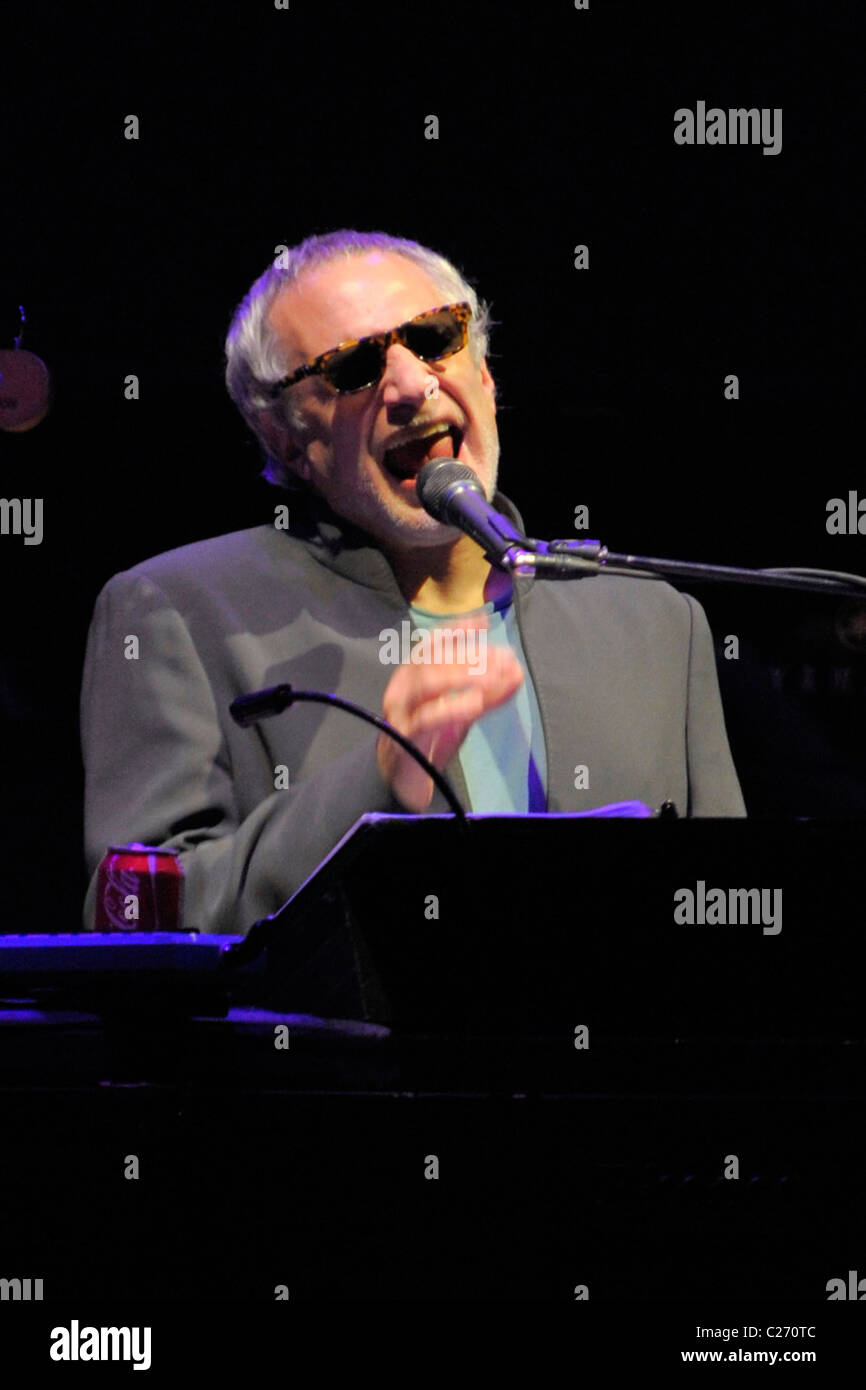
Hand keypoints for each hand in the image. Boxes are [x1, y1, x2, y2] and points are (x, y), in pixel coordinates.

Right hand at [376, 615, 523, 810]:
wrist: (401, 776)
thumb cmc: (430, 735)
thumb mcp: (461, 710)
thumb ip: (487, 692)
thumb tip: (516, 672)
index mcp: (413, 674)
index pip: (433, 643)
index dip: (457, 629)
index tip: (484, 622)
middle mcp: (403, 687)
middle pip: (432, 659)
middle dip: (470, 656)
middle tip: (503, 659)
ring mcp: (400, 711)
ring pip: (426, 683)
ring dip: (462, 676)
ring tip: (493, 676)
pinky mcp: (404, 736)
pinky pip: (427, 718)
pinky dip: (453, 707)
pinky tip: (476, 702)